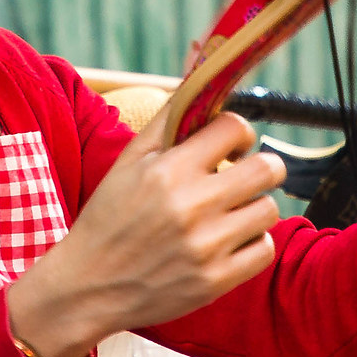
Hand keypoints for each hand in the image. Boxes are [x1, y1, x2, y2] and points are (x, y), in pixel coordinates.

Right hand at [5, 113, 284, 356]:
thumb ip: (169, 118)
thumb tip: (200, 70)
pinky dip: (251, 243)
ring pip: (269, 209)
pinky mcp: (215, 281)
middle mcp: (190, 206)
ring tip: (229, 212)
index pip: (235, 128)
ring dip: (253, 207)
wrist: (86, 286)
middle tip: (243, 175)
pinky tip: (227, 241)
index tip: (229, 147)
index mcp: (168, 170)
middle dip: (261, 166)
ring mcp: (205, 247)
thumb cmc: (109, 217)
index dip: (237, 134)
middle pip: (268, 168)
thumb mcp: (129, 162)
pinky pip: (264, 249)